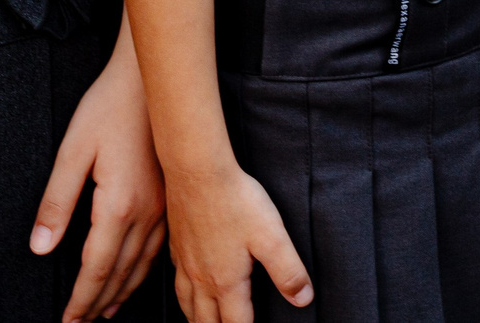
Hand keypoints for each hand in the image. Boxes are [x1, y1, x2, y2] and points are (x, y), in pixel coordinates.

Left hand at [36, 35, 166, 321]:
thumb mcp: (72, 152)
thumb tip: (41, 248)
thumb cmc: (108, 108)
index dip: (80, 299)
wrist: (152, 79)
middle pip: (120, 272)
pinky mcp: (172, 195)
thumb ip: (56, 203)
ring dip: (123, 290)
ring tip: (106, 310)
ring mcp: (164, 205)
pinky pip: (158, 245)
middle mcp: (146, 211)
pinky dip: (144, 268)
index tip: (68, 320)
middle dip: (98, 302)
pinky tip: (137, 273)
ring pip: (143, 263)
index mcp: (118, 204)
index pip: (95, 267)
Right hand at [166, 161, 311, 322]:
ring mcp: (185, 263)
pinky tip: (187, 288)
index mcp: (226, 282)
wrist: (198, 172)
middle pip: (207, 321)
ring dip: (197, 320)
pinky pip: (176, 283)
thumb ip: (288, 271)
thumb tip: (303, 299)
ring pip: (187, 306)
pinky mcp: (177, 246)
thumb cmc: (236, 201)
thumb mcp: (272, 236)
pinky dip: (183, 297)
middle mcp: (202, 278)